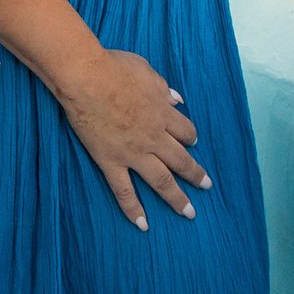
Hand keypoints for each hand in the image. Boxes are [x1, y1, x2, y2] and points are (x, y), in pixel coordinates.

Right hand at [58, 49, 208, 229]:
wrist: (87, 78)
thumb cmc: (115, 68)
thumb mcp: (146, 71)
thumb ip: (163, 88)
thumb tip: (176, 99)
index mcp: (163, 113)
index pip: (185, 130)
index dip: (191, 136)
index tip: (193, 141)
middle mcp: (154, 137)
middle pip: (181, 160)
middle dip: (196, 174)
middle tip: (206, 186)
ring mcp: (133, 153)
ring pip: (161, 181)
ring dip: (177, 198)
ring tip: (189, 213)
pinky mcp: (110, 162)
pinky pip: (124, 191)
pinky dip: (133, 209)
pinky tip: (142, 225)